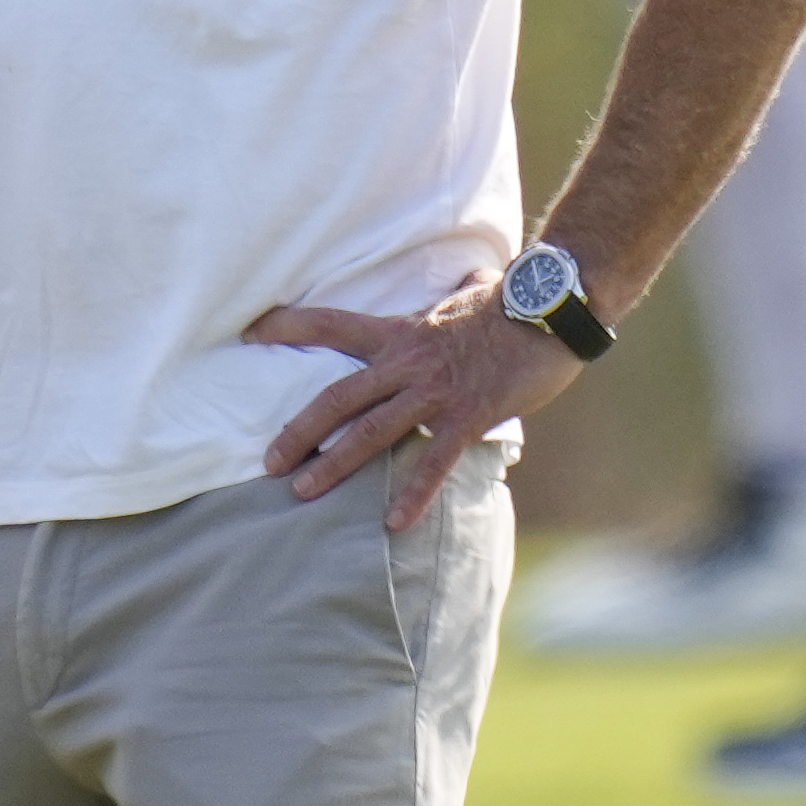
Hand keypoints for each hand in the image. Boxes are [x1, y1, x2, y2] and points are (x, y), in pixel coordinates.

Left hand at [250, 282, 577, 529]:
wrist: (554, 307)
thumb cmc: (514, 307)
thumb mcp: (470, 298)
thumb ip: (458, 298)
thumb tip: (473, 282)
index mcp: (402, 334)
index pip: (334, 324)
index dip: (290, 326)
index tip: (251, 331)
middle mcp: (408, 361)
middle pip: (338, 396)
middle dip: (299, 429)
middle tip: (269, 461)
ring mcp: (436, 390)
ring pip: (371, 430)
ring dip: (334, 464)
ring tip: (303, 492)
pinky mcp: (468, 414)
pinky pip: (434, 459)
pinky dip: (413, 493)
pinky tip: (394, 522)